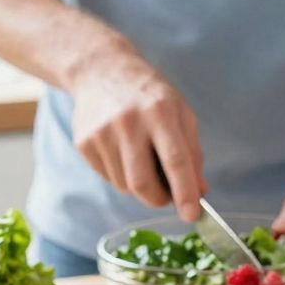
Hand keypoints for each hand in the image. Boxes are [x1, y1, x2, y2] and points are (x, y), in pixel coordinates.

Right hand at [69, 44, 204, 219]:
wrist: (101, 70)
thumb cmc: (149, 95)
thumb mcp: (180, 113)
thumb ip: (193, 153)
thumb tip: (200, 192)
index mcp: (160, 112)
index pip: (175, 161)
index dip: (185, 192)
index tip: (192, 215)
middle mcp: (129, 122)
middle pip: (143, 184)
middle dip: (159, 199)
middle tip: (168, 195)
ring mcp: (102, 133)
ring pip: (125, 185)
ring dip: (140, 185)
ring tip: (143, 159)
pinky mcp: (83, 142)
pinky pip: (108, 177)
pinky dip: (122, 175)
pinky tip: (123, 151)